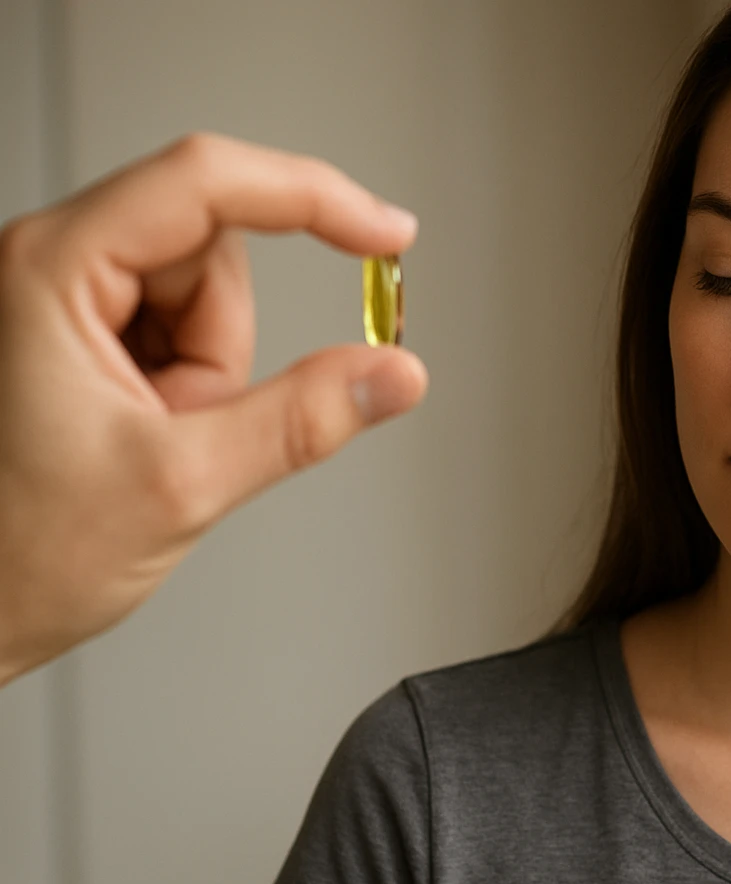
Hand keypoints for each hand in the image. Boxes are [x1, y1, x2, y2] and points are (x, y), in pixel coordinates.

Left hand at [0, 132, 427, 685]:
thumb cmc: (17, 551)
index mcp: (50, 269)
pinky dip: (191, 383)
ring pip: (206, 296)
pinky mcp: (83, 328)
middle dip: (224, 345)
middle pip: (212, 250)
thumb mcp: (182, 485)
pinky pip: (184, 329)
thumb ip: (302, 419)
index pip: (206, 183)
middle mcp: (51, 263)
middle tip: (189, 422)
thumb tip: (393, 373)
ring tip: (156, 435)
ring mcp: (66, 295)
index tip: (386, 236)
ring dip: (209, 372)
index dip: (311, 198)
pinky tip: (146, 429)